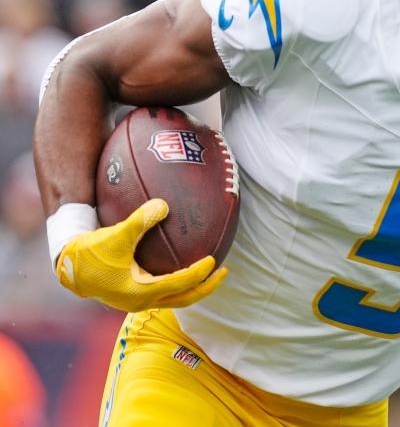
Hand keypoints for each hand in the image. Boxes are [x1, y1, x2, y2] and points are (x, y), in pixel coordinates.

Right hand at [56, 199, 226, 312]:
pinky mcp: (135, 294)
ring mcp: (138, 300)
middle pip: (184, 299)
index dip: (198, 274)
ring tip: (212, 270)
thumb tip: (164, 204)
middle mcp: (142, 301)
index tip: (214, 260)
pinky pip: (165, 291)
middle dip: (206, 287)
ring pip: (175, 298)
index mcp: (140, 292)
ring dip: (194, 287)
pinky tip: (186, 263)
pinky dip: (179, 282)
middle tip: (225, 271)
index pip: (179, 285)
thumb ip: (140, 220)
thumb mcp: (116, 234)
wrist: (68, 266)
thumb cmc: (91, 251)